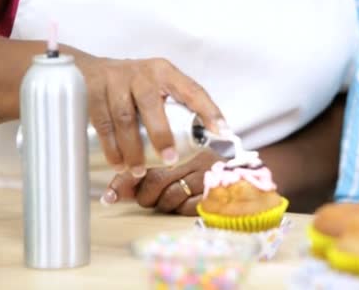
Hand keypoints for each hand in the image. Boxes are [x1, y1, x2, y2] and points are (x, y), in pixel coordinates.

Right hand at [76, 56, 224, 176]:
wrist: (88, 70)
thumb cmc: (134, 86)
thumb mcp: (159, 87)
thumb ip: (179, 107)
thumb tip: (211, 136)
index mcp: (166, 72)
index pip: (192, 90)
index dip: (209, 110)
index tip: (222, 131)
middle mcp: (142, 73)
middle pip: (151, 105)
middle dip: (161, 135)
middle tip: (169, 159)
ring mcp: (115, 80)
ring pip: (124, 118)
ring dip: (132, 148)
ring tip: (138, 170)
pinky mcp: (93, 90)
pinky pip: (102, 122)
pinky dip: (111, 147)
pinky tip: (118, 163)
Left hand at [100, 151, 222, 214]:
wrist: (249, 183)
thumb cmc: (210, 176)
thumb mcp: (182, 168)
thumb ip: (154, 175)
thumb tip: (115, 191)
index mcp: (188, 147)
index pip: (149, 162)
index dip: (126, 181)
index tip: (110, 195)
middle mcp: (198, 159)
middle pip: (155, 181)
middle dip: (145, 196)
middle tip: (149, 199)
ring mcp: (209, 176)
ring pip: (170, 197)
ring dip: (164, 205)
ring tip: (173, 200)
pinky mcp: (217, 193)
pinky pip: (188, 207)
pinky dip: (182, 210)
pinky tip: (188, 203)